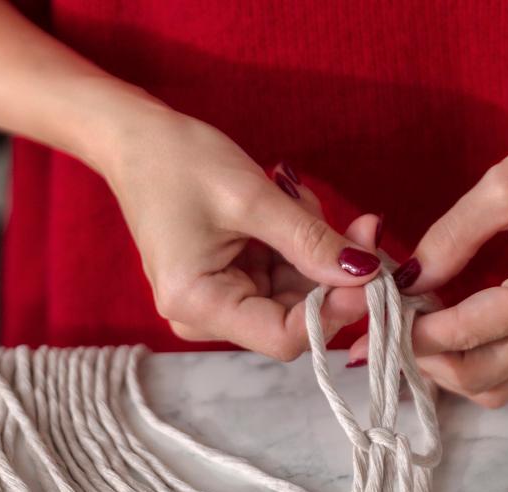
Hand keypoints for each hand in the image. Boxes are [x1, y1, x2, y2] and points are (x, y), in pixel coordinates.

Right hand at [97, 105, 379, 359]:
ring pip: (295, 294)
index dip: (334, 310)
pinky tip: (292, 205)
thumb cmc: (178, 161)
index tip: (371, 273)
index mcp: (197, 305)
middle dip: (331, 274)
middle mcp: (204, 316)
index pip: (284, 337)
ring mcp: (217, 301)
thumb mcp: (252, 199)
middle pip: (294, 317)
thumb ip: (311, 241)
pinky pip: (283, 276)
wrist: (135, 138)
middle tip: (362, 225)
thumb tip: (367, 274)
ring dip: (316, 252)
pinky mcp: (229, 282)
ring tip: (300, 198)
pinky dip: (299, 245)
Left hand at [350, 97, 507, 405]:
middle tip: (387, 331)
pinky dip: (476, 362)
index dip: (414, 331)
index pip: (469, 332)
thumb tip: (405, 282)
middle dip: (427, 362)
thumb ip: (450, 238)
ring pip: (498, 386)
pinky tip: (447, 331)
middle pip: (482, 379)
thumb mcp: (505, 184)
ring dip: (451, 370)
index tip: (376, 315)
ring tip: (415, 332)